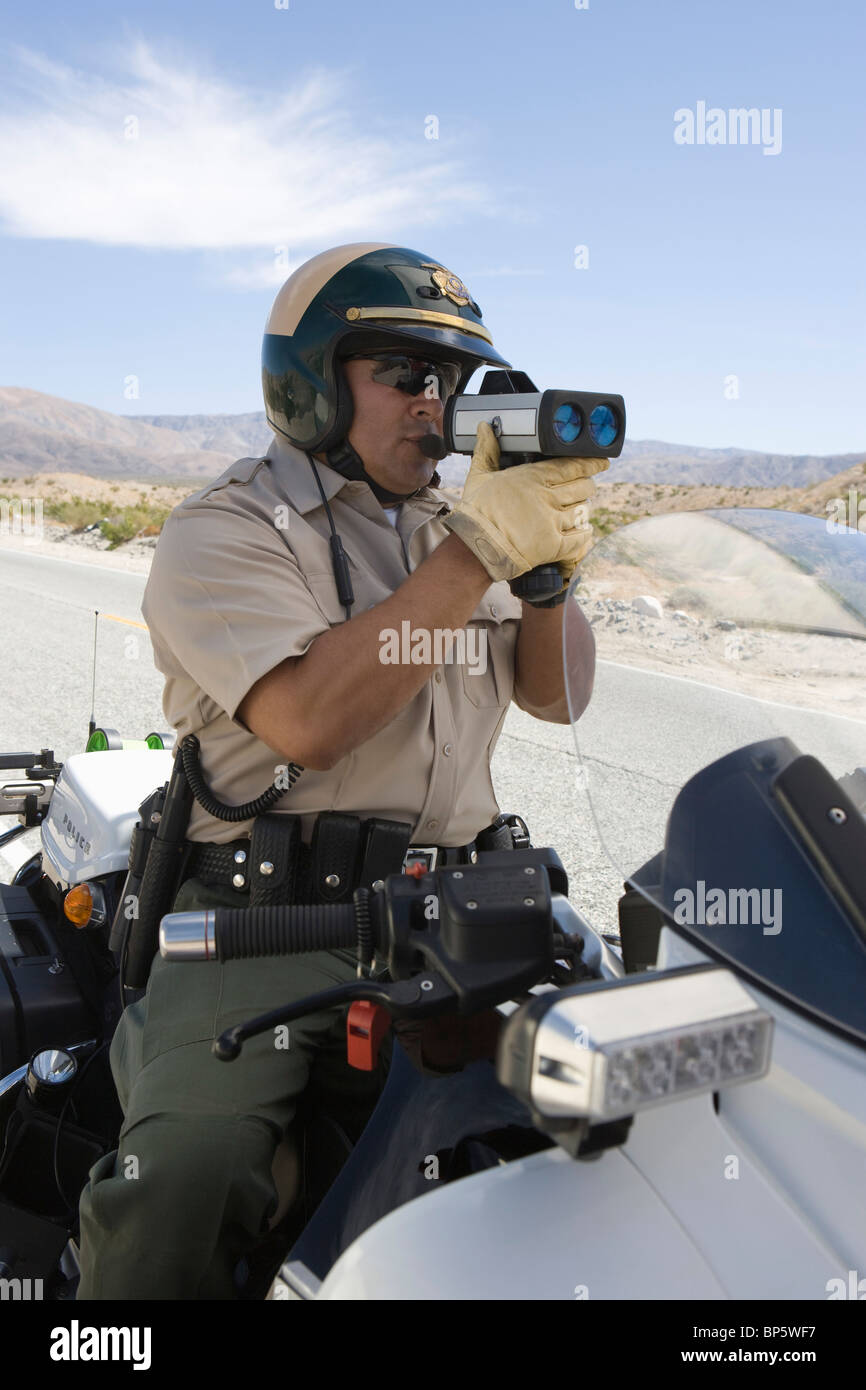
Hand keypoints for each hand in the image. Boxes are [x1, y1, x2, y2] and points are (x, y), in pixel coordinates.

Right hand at [441, 421, 608, 582]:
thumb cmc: (476, 512)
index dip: (591, 463)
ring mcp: (553, 521)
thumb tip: (485, 427)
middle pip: (582, 487)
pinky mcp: (554, 545)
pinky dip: (584, 533)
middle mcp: (547, 497)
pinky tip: (583, 532)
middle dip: (587, 486)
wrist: (476, 546)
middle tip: (586, 487)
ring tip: (579, 509)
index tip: (601, 462)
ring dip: (583, 509)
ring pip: (582, 510)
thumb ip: (487, 451)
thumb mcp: (479, 476)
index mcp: (534, 477)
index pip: (572, 466)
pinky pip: (580, 537)